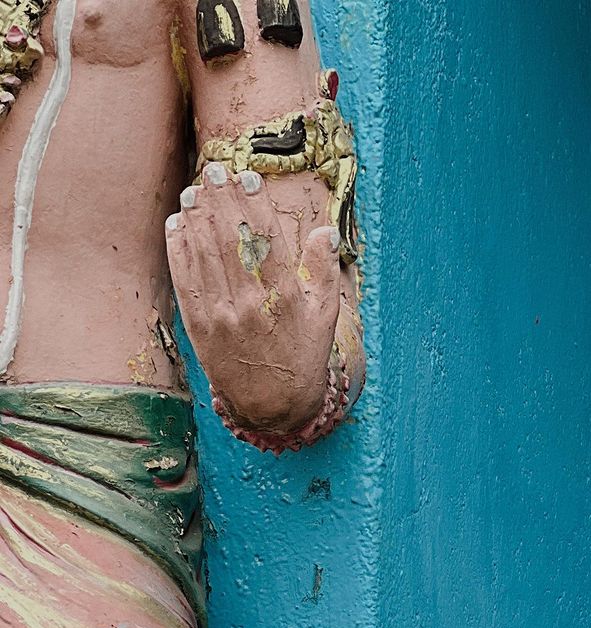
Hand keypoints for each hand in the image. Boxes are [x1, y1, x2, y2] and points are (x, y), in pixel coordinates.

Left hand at [166, 166, 339, 435]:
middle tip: (214, 170)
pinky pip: (186, 281)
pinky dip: (180, 250)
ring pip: (205, 255)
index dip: (254, 205)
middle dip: (221, 202)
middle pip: (231, 241)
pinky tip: (178, 224)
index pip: (266, 240)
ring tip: (195, 190)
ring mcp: (221, 316)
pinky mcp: (200, 328)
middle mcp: (250, 304)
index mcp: (283, 298)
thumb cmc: (302, 357)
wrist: (272, 407)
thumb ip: (324, 272)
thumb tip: (326, 232)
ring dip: (197, 218)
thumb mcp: (324, 317)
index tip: (247, 177)